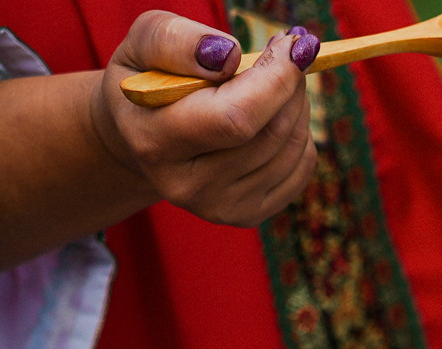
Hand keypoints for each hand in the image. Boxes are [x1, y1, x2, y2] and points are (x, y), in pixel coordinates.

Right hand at [90, 11, 317, 226]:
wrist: (141, 134)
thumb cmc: (147, 80)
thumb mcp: (142, 46)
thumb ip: (174, 41)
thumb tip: (229, 55)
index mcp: (155, 142)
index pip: (236, 117)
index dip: (276, 79)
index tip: (294, 45)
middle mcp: (188, 186)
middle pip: (271, 133)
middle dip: (291, 85)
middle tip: (290, 52)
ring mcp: (220, 207)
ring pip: (292, 148)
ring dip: (298, 105)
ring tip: (277, 80)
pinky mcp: (248, 215)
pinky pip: (300, 167)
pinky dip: (300, 132)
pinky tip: (275, 114)